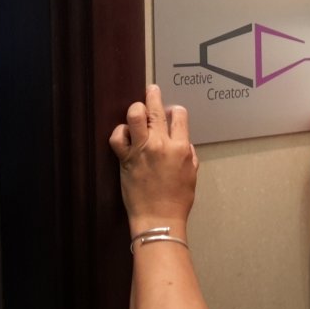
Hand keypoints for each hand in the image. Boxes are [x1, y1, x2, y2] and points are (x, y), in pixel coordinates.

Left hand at [109, 85, 198, 236]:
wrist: (158, 219)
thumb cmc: (177, 201)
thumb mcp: (192, 175)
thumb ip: (189, 155)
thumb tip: (183, 143)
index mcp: (180, 148)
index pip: (179, 115)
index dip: (175, 110)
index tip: (171, 112)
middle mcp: (161, 144)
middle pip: (156, 109)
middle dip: (153, 95)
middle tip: (151, 89)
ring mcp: (141, 150)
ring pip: (135, 115)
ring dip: (136, 108)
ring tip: (136, 109)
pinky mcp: (125, 159)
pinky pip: (118, 136)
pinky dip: (120, 132)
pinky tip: (124, 133)